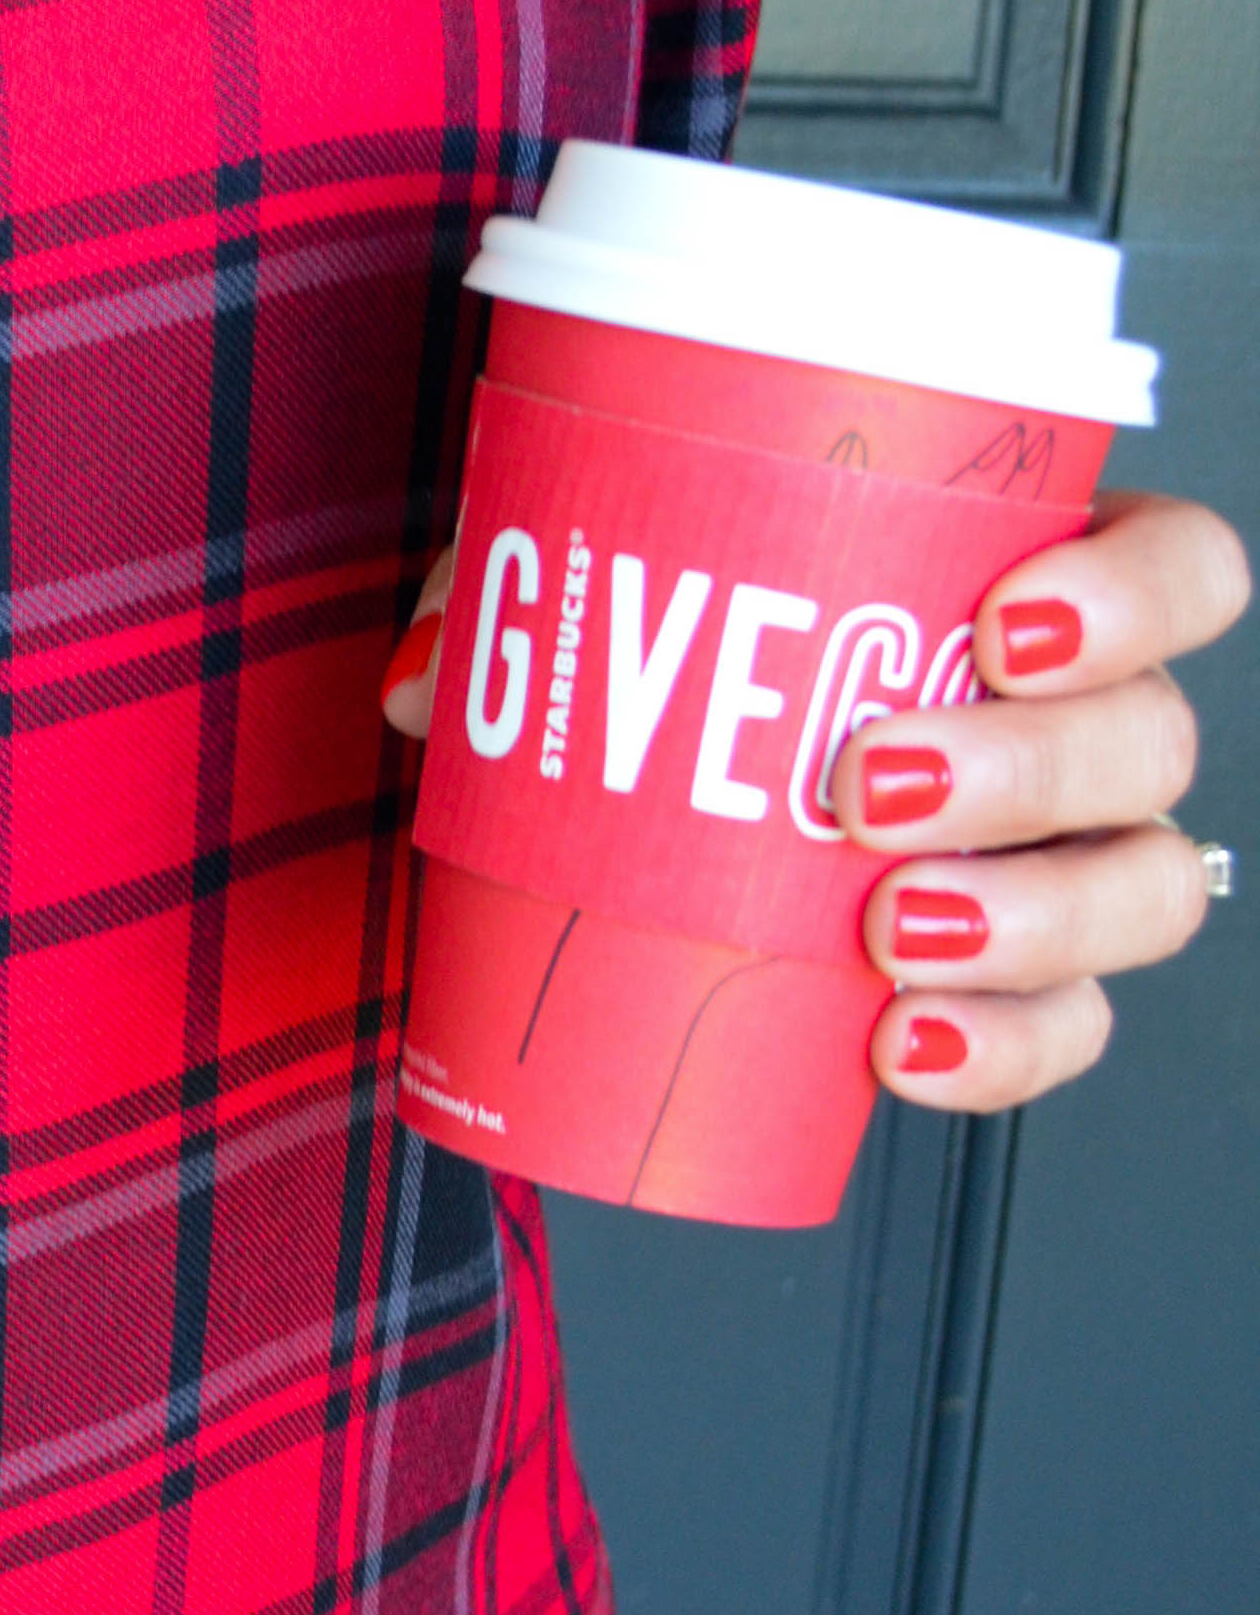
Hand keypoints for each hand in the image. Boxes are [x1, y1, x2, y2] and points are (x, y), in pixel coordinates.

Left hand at [380, 492, 1250, 1115]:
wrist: (656, 831)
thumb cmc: (683, 669)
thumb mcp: (599, 599)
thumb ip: (517, 603)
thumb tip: (433, 679)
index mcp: (1032, 585)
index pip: (1181, 567)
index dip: (1133, 593)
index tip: (998, 622)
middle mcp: (1086, 725)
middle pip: (1152, 741)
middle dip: (1028, 770)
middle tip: (869, 786)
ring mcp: (1071, 862)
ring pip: (1140, 891)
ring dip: (1025, 917)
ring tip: (885, 926)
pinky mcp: (1020, 983)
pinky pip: (1063, 1030)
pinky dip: (996, 1048)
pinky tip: (901, 1045)